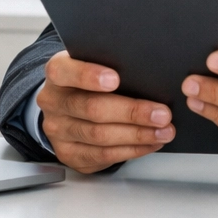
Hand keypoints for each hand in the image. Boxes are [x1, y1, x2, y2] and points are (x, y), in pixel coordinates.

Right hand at [38, 51, 174, 173]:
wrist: (67, 102)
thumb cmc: (89, 79)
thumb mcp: (93, 62)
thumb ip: (111, 63)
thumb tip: (150, 73)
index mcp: (57, 72)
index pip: (65, 71)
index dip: (88, 75)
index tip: (115, 79)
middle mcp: (53, 102)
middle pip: (92, 109)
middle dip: (132, 112)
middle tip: (162, 114)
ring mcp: (58, 131)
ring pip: (99, 136)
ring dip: (137, 135)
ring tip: (164, 130)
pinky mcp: (69, 154)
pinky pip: (102, 156)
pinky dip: (131, 150)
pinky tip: (151, 142)